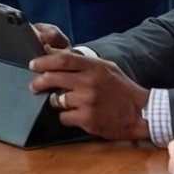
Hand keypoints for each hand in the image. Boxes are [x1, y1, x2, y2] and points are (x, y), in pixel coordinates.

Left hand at [28, 47, 148, 139]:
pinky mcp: (87, 120)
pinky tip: (75, 115)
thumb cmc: (121, 89)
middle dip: (39, 82)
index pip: (62, 60)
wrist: (140, 113)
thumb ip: (82, 62)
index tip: (33, 65)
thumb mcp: (106, 68)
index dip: (44, 61)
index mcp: (94, 68)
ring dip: (55, 101)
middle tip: (34, 86)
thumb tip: (55, 53)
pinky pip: (64, 117)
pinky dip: (66, 117)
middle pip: (53, 79)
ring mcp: (87, 102)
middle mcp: (89, 83)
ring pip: (56, 100)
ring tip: (64, 102)